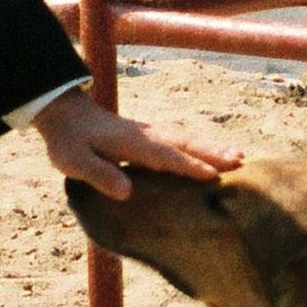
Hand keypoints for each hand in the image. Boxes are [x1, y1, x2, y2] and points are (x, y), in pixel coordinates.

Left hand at [31, 92, 233, 197]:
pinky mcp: (150, 137)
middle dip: (213, 153)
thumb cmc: (68, 141)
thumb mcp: (73, 161)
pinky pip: (181, 141)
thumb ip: (99, 175)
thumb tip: (126, 192)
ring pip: (186, 140)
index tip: (213, 175)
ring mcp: (150, 134)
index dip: (188, 166)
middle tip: (241, 162)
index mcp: (130, 143)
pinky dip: (201, 146)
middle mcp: (146, 135)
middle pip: (184, 144)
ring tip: (239, 157)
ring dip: (212, 148)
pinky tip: (215, 154)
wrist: (66, 114)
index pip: (164, 157)